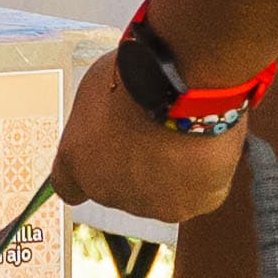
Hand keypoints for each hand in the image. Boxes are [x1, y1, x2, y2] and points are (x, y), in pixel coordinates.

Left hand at [52, 52, 247, 228]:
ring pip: (161, 193)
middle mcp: (107, 192)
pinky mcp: (192, 206)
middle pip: (121, 188)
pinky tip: (207, 146)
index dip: (90, 171)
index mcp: (76, 161)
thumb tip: (113, 124)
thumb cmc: (140, 71)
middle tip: (156, 131)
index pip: (70, 186)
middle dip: (135, 165)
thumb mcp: (98, 89)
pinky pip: (200, 193)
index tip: (106, 154)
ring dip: (171, 173)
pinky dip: (206, 175)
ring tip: (185, 134)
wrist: (186, 82)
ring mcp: (150, 204)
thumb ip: (98, 120)